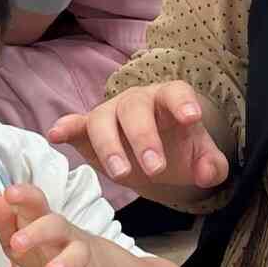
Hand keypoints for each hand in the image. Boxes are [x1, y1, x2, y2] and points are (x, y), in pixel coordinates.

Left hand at [0, 184, 104, 266]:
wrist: (88, 265)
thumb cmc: (44, 248)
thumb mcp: (19, 236)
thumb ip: (4, 222)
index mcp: (42, 219)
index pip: (35, 201)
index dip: (24, 195)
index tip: (9, 194)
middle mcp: (63, 233)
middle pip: (55, 225)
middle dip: (37, 232)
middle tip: (17, 243)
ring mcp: (79, 254)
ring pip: (77, 253)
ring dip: (66, 262)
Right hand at [47, 81, 228, 198]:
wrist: (155, 160)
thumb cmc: (179, 151)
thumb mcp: (202, 160)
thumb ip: (211, 165)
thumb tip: (206, 172)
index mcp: (168, 101)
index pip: (175, 92)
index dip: (182, 103)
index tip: (191, 119)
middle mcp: (137, 102)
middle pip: (135, 108)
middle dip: (144, 137)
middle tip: (155, 169)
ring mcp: (110, 114)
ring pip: (103, 119)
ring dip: (110, 145)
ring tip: (121, 174)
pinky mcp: (88, 130)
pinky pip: (75, 124)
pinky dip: (65, 127)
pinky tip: (56, 135)